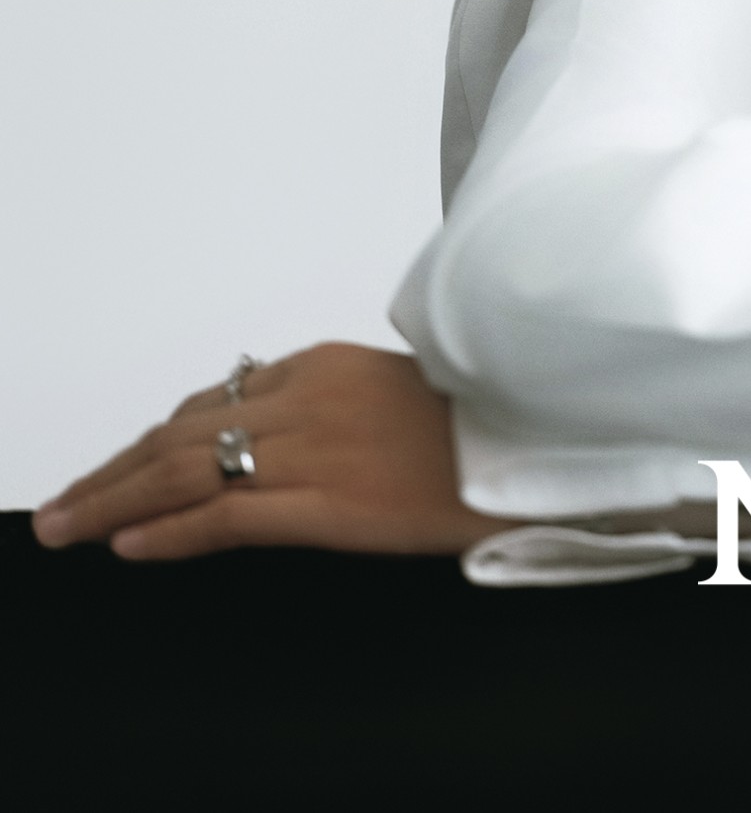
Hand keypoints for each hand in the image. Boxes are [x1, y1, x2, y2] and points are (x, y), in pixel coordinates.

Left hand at [32, 341, 504, 560]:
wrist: (528, 443)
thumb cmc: (470, 418)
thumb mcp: (387, 390)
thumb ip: (325, 401)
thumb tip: (269, 429)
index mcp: (321, 363)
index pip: (212, 402)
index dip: (153, 441)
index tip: (119, 467)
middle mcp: (305, 398)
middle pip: (181, 434)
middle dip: (113, 472)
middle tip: (62, 506)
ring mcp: (313, 451)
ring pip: (187, 472)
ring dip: (116, 502)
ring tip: (68, 528)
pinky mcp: (327, 505)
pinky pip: (228, 517)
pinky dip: (171, 533)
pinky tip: (130, 547)